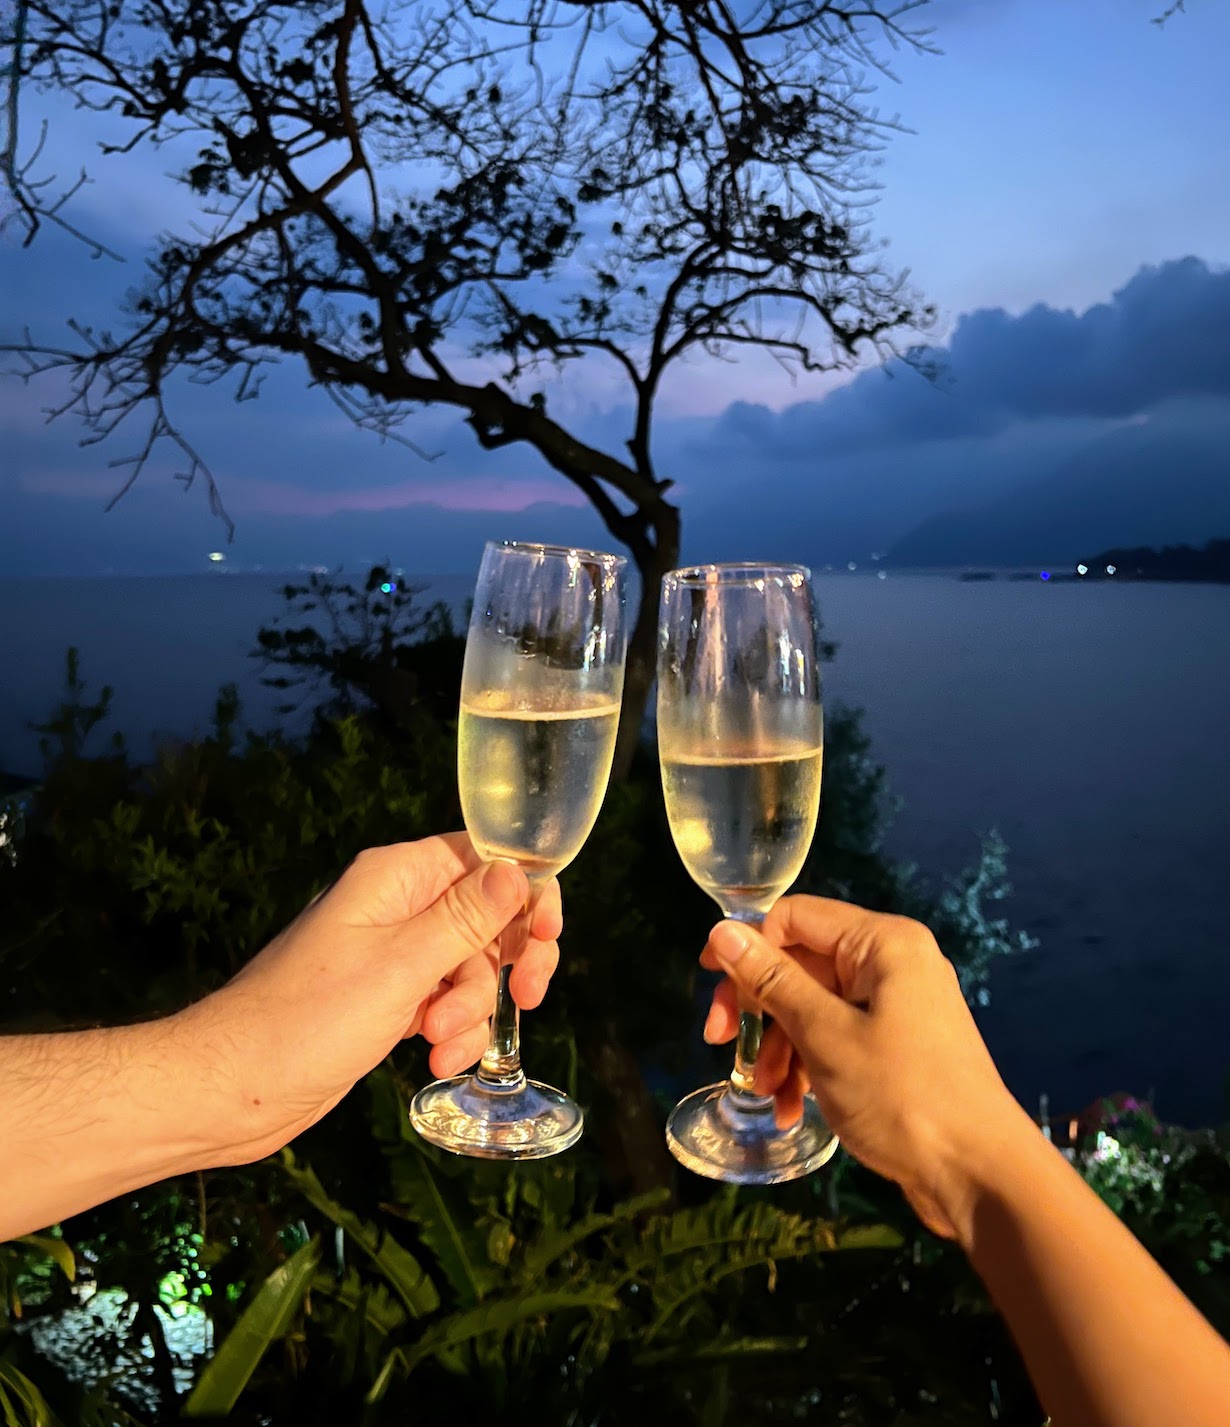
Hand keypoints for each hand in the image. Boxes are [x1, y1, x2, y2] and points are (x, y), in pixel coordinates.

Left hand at [183, 834, 561, 1162]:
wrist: (230, 1088)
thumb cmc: (306, 1020)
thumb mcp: (400, 967)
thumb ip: (466, 918)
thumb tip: (520, 868)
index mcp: (397, 877)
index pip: (486, 857)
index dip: (527, 892)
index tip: (545, 937)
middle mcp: (398, 906)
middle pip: (489, 914)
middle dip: (507, 960)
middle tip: (525, 996)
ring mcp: (392, 955)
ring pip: (470, 966)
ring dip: (472, 1008)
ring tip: (441, 1043)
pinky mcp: (386, 999)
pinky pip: (444, 1001)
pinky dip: (451, 1030)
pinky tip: (434, 1061)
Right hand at [701, 896, 1014, 1237]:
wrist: (979, 1176)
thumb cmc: (903, 1095)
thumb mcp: (826, 1036)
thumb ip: (772, 981)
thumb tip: (722, 929)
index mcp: (883, 944)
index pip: (795, 917)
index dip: (746, 946)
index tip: (710, 988)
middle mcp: (892, 964)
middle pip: (801, 963)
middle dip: (759, 1006)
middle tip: (720, 1043)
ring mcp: (896, 1007)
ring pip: (813, 1007)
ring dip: (780, 1047)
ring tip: (762, 1092)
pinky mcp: (896, 1048)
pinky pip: (837, 1039)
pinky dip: (808, 1067)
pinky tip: (788, 1108)